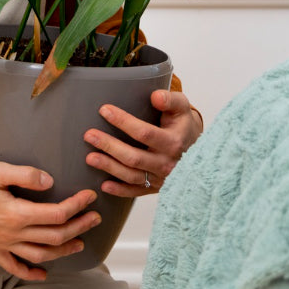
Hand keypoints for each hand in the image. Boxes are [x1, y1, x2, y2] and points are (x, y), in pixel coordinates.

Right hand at [0, 161, 98, 280]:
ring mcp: (1, 245)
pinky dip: (30, 273)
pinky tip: (43, 274)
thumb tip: (50, 181)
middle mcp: (11, 234)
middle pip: (54, 236)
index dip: (77, 206)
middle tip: (95, 218)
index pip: (56, 214)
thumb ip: (25, 175)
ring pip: (40, 255)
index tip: (90, 196)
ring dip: (63, 251)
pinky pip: (14, 267)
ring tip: (80, 242)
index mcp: (15, 214)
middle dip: (79, 227)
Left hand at [84, 89, 203, 197]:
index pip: (144, 133)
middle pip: (133, 157)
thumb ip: (170, 99)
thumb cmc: (184, 125)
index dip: (124, 122)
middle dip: (109, 146)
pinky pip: (136, 191)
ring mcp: (161, 178)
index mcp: (173, 142)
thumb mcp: (182, 108)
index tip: (104, 110)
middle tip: (89, 135)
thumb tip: (155, 96)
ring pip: (132, 175)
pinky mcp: (156, 188)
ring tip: (89, 157)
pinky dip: (120, 190)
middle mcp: (167, 163)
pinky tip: (104, 185)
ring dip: (109, 167)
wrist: (198, 150)